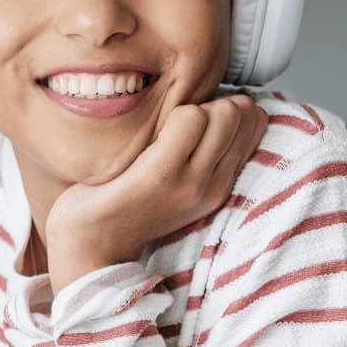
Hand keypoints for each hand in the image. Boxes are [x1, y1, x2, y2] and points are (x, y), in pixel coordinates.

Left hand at [43, 94, 266, 293]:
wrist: (89, 245)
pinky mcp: (161, 174)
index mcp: (220, 185)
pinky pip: (188, 118)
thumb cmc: (125, 202)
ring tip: (162, 130)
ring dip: (190, 106)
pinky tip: (148, 133)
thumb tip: (220, 101)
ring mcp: (190, 182)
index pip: (256, 121)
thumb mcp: (178, 182)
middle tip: (176, 121)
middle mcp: (213, 186)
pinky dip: (170, 110)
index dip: (229, 105)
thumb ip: (201, 151)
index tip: (197, 117)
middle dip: (211, 101)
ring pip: (222, 112)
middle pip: (242, 112)